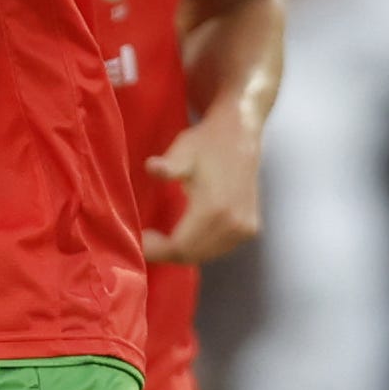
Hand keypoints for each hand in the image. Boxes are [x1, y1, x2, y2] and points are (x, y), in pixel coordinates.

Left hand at [140, 109, 261, 264]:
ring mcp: (245, 228)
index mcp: (215, 209)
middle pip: (192, 255)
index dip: (156, 250)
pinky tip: (185, 235)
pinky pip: (219, 249)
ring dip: (183, 251)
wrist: (240, 134)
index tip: (139, 241)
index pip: (180, 246)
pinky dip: (200, 247)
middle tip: (147, 240)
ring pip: (206, 255)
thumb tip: (151, 167)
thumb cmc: (207, 142)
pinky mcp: (250, 228)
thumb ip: (168, 166)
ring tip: (162, 238)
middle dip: (166, 252)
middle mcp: (234, 224)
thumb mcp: (183, 151)